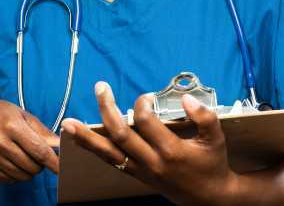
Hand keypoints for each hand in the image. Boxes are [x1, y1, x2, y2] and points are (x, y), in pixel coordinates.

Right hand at [0, 99, 60, 182]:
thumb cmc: (3, 115)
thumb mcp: (23, 116)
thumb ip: (43, 132)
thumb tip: (62, 147)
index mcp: (11, 125)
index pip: (39, 151)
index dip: (54, 162)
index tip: (63, 169)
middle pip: (32, 167)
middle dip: (40, 166)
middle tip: (37, 156)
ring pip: (21, 176)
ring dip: (28, 171)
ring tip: (24, 157)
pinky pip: (9, 179)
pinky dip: (15, 174)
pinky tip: (11, 160)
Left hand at [60, 82, 237, 205]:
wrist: (209, 198)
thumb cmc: (212, 164)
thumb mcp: (216, 140)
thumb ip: (205, 118)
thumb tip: (187, 98)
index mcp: (171, 152)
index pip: (146, 123)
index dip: (142, 104)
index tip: (146, 97)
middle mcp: (152, 162)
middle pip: (121, 135)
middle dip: (107, 109)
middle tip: (100, 88)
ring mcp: (140, 170)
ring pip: (108, 153)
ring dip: (86, 137)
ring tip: (67, 122)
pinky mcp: (135, 174)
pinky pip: (110, 161)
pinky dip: (92, 149)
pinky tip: (77, 138)